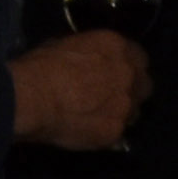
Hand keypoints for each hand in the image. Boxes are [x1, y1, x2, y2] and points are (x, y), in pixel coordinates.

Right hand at [10, 29, 149, 149]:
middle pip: (144, 85)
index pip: (139, 57)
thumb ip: (88, 55)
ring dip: (123, 112)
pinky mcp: (116, 131)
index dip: (129, 67)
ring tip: (100, 117)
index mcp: (117, 47)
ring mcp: (126, 105)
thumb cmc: (41, 66)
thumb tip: (88, 62)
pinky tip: (91, 131)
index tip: (118, 74)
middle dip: (132, 90)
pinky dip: (108, 132)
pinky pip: (119, 133)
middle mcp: (129, 74)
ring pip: (136, 112)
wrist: (33, 97)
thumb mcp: (66, 45)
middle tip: (113, 97)